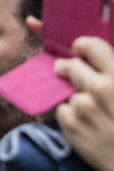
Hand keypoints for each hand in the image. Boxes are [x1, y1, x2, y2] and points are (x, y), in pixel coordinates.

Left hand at [54, 36, 113, 170]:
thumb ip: (111, 73)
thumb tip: (89, 56)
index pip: (94, 47)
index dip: (82, 45)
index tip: (78, 48)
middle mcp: (103, 89)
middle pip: (71, 66)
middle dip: (66, 67)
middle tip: (64, 69)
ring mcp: (85, 107)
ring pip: (67, 91)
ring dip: (73, 96)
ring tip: (89, 108)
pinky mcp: (72, 125)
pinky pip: (61, 109)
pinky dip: (68, 113)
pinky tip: (84, 122)